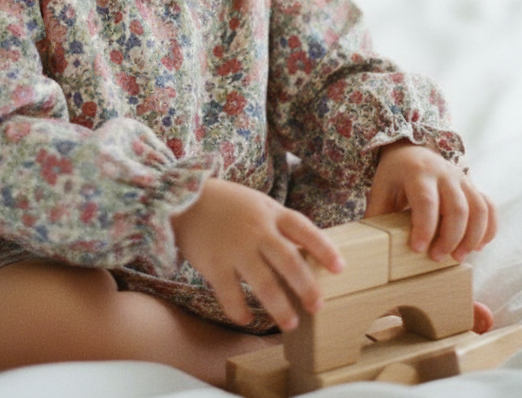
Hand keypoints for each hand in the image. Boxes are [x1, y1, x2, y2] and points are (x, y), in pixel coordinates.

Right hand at [171, 177, 344, 330]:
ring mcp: (234, 248)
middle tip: (318, 307)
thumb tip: (307, 249)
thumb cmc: (226, 203)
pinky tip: (248, 319)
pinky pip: (230, 294)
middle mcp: (255, 230)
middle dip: (306, 286)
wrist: (181, 198)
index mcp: (269, 212)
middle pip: (288, 260)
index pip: (303, 229)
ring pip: (263, 283)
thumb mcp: (257, 203)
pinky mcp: (213, 264)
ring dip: (279, 306)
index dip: (324, 248)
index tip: (340, 268)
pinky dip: (240, 310)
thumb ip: (279, 223)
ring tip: (291, 324)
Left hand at [364, 140, 496, 262]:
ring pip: (478, 209)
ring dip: (472, 237)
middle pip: (457, 207)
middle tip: (437, 257)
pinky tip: (478, 246)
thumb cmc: (394, 175)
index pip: (426, 201)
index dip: (424, 227)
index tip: (418, 249)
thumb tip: (370, 245)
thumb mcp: (380, 189)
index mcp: (417, 172)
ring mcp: (462, 179)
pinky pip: (489, 207)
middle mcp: (444, 173)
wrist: (411, 151)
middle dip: (450, 237)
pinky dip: (489, 228)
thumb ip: (377, 214)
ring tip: (458, 257)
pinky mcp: (473, 186)